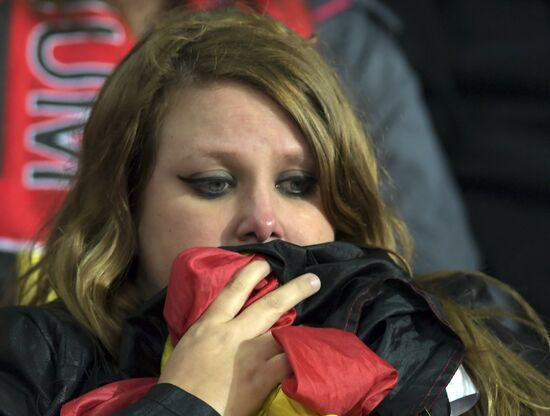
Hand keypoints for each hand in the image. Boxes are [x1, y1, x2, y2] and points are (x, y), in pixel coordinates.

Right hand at [158, 261, 320, 415]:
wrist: (179, 411)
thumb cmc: (178, 382)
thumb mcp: (187, 346)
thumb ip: (207, 331)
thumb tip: (219, 323)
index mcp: (210, 324)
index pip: (234, 289)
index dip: (252, 273)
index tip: (265, 264)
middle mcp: (233, 333)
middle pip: (268, 305)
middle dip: (292, 290)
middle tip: (312, 279)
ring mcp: (250, 354)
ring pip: (283, 332)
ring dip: (302, 326)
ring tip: (321, 320)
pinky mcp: (260, 377)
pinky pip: (287, 361)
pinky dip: (300, 356)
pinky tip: (312, 353)